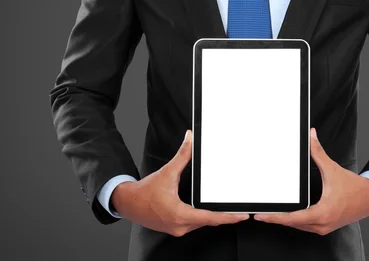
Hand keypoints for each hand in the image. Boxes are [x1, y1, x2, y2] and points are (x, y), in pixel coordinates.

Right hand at [111, 130, 249, 235]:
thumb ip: (182, 155)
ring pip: (201, 223)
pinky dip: (203, 217)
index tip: (240, 215)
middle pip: (208, 221)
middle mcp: (180, 225)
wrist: (128, 203)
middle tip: (240, 211)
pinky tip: (209, 211)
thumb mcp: (167, 172)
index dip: (227, 216)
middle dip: (224, 216)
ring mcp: (177, 229)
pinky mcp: (175, 228)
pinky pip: (194, 224)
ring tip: (228, 210)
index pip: (210, 217)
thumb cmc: (145, 192)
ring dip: (213, 216)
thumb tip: (190, 139)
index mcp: (180, 214)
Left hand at [253, 127, 368, 234]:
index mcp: (322, 212)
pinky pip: (305, 225)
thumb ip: (318, 153)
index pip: (292, 218)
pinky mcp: (325, 226)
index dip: (275, 217)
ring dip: (285, 220)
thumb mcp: (332, 169)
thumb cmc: (355, 189)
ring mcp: (324, 227)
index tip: (262, 216)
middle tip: (261, 213)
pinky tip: (288, 214)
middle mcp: (322, 224)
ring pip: (298, 226)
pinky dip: (295, 220)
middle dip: (276, 218)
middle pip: (292, 223)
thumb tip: (311, 137)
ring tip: (271, 214)